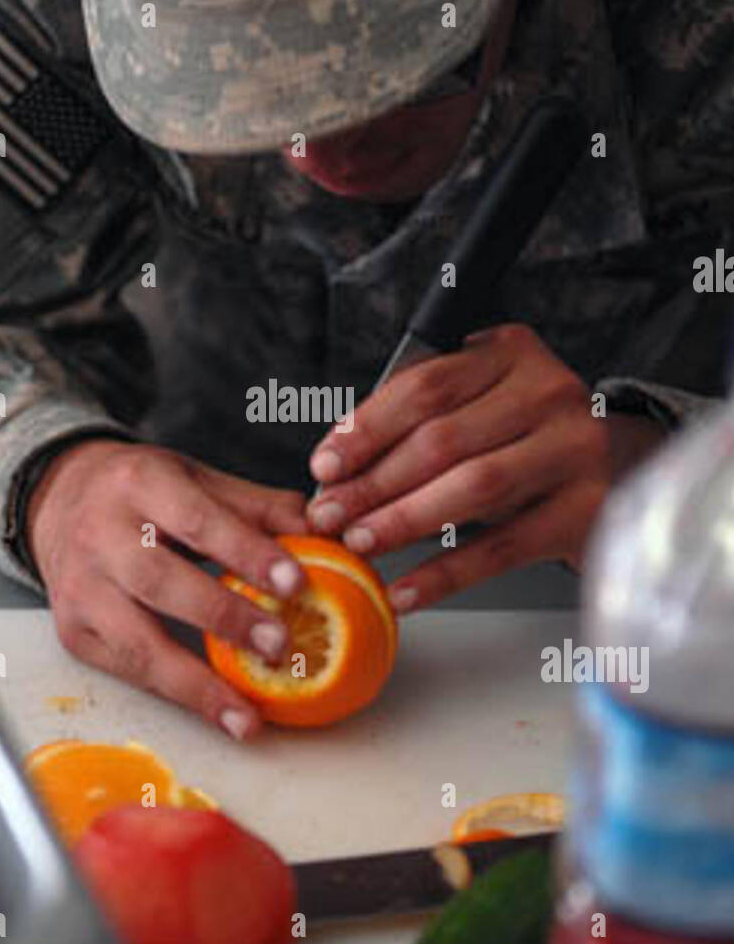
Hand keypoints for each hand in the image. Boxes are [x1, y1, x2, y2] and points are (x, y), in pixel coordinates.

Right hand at [26, 441, 308, 738]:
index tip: (296, 583)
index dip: (246, 552)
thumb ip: (259, 507)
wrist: (58, 499)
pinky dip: (176, 694)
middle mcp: (100, 535)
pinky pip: (127, 670)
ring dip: (196, 683)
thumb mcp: (196, 479)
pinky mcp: (74, 632)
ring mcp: (80, 589)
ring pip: (136, 642)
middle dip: (223, 617)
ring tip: (248, 714)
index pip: (196, 520)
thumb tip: (326, 536)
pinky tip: (219, 712)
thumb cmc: (143, 492)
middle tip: (280, 646)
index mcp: (139, 484)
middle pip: (160, 581)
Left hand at [306, 324, 664, 609]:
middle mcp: (549, 392)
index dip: (366, 429)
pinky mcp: (584, 510)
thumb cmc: (525, 435)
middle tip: (330, 515)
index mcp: (511, 353)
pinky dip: (446, 573)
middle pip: (443, 440)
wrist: (618, 465)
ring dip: (404, 521)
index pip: (426, 386)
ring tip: (360, 543)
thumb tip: (338, 472)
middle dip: (374, 482)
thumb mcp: (479, 406)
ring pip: (473, 489)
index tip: (325, 465)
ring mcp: (574, 450)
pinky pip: (502, 548)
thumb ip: (419, 421)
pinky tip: (405, 589)